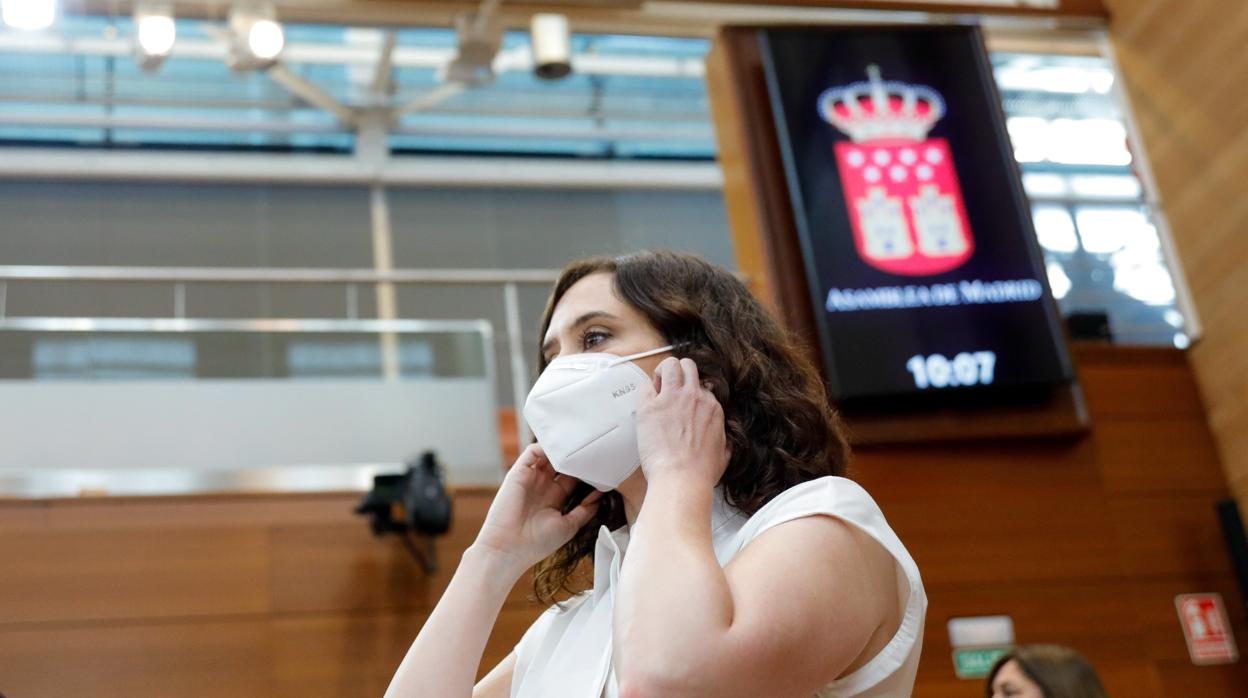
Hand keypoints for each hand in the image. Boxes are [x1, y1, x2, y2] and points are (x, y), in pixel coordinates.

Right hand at [473, 443, 602, 573]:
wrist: (509, 548)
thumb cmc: (537, 542)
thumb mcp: (569, 525)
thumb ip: (586, 510)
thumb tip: (601, 494)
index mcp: (554, 498)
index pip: (573, 477)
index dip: (585, 471)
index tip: (601, 467)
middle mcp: (543, 486)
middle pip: (562, 464)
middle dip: (576, 458)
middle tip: (592, 452)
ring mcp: (531, 478)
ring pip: (548, 455)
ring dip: (562, 450)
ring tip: (578, 447)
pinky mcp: (519, 472)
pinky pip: (532, 452)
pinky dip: (546, 447)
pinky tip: (560, 451)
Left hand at [636, 357, 729, 488]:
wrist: (682, 479)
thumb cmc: (700, 472)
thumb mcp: (724, 454)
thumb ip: (723, 441)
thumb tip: (723, 441)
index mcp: (711, 408)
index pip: (702, 387)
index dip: (691, 394)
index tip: (684, 403)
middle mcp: (694, 397)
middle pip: (688, 367)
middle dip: (679, 372)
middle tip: (669, 385)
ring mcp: (672, 398)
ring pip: (670, 365)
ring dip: (662, 371)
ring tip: (657, 384)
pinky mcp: (650, 406)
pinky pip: (646, 385)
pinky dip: (645, 391)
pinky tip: (645, 403)